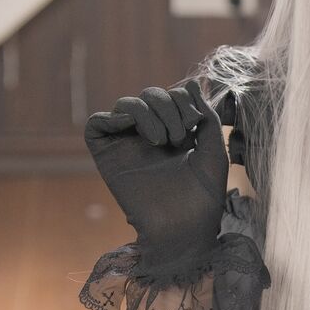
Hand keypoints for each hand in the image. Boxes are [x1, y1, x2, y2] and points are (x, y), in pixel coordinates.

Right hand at [83, 79, 233, 267]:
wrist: (185, 227)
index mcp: (175, 133)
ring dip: (147, 112)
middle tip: (179, 136)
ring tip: (162, 140)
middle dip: (166, 105)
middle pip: (149, 95)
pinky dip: (112, 117)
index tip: (195, 123)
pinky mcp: (107, 157)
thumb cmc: (203, 196)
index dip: (182, 99)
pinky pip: (96, 124)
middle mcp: (149, 137)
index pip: (171, 95)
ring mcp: (127, 146)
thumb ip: (206, 116)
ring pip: (125, 104)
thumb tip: (192, 82)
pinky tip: (132, 128)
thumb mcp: (213, 150)